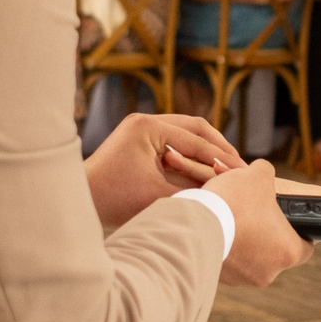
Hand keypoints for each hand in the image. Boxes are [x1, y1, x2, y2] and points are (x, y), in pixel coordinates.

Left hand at [83, 113, 243, 230]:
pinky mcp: (137, 138)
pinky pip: (173, 141)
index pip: (196, 140)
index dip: (221, 158)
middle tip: (240, 165)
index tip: (242, 173)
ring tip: (227, 166)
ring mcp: (139, 127)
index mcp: (148, 127)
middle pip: (195, 127)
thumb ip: (193, 190)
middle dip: (219, 147)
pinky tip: (204, 168)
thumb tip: (226, 188)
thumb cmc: (114, 201)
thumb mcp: (159, 198)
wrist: (78, 200)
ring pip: (186, 132)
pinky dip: (190, 153)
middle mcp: (144, 120)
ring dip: (206, 148)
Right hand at [203, 161, 311, 286]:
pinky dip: (224, 248)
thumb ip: (266, 173)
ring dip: (243, 242)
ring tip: (230, 219)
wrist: (195, 224)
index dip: (298, 230)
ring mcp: (242, 279)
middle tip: (253, 214)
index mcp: (288, 252)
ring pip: (249, 259)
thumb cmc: (234, 202)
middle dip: (265, 234)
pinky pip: (227, 262)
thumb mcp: (257, 175)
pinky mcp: (219, 279)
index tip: (287, 220)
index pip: (305, 247)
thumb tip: (262, 173)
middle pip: (274, 252)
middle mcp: (268, 273)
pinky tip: (215, 230)